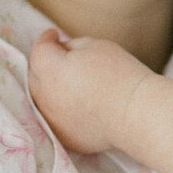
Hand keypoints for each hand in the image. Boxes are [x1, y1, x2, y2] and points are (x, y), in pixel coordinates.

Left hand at [28, 30, 152, 155]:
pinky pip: (53, 118)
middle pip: (35, 75)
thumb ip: (70, 46)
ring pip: (41, 98)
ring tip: (69, 82)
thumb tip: (59, 51)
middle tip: (62, 58)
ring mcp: (53, 120)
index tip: (53, 35)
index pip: (39, 50)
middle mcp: (46, 97)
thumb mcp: (95, 45)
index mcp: (52, 71)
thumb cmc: (121, 75)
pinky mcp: (64, 137)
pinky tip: (75, 104)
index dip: (46, 39)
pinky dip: (58, 109)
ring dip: (49, 87)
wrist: (137, 114)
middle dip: (44, 63)